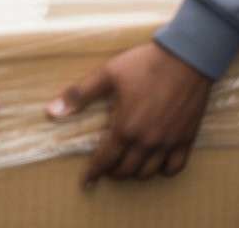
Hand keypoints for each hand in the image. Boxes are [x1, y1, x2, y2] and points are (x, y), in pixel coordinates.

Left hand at [45, 42, 212, 185]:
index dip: (93, 172)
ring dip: (135, 172)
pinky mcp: (186, 139)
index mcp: (125, 127)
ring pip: (148, 172)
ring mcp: (168, 142)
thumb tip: (52, 112)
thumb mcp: (107, 74)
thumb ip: (79, 95)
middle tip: (106, 168)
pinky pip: (174, 167)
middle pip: (126, 170)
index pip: (105, 160)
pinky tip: (156, 164)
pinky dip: (163, 171)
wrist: (184, 57)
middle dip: (113, 172)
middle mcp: (146, 141)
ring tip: (127, 165)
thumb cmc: (144, 64)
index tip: (86, 180)